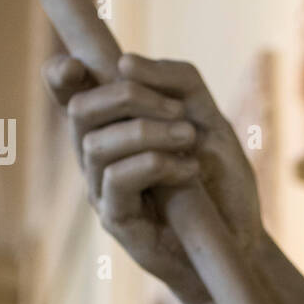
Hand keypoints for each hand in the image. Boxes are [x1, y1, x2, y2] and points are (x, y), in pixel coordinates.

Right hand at [44, 53, 263, 303]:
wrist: (241, 241)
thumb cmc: (221, 181)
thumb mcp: (210, 119)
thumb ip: (179, 82)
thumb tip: (125, 63)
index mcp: (116, 127)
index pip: (71, 94)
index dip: (62, 74)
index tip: (78, 65)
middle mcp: (100, 156)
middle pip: (82, 109)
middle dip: (129, 97)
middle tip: (179, 112)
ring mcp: (104, 189)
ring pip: (97, 144)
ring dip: (148, 133)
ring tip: (189, 141)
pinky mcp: (116, 220)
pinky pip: (117, 179)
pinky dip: (156, 164)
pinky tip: (189, 171)